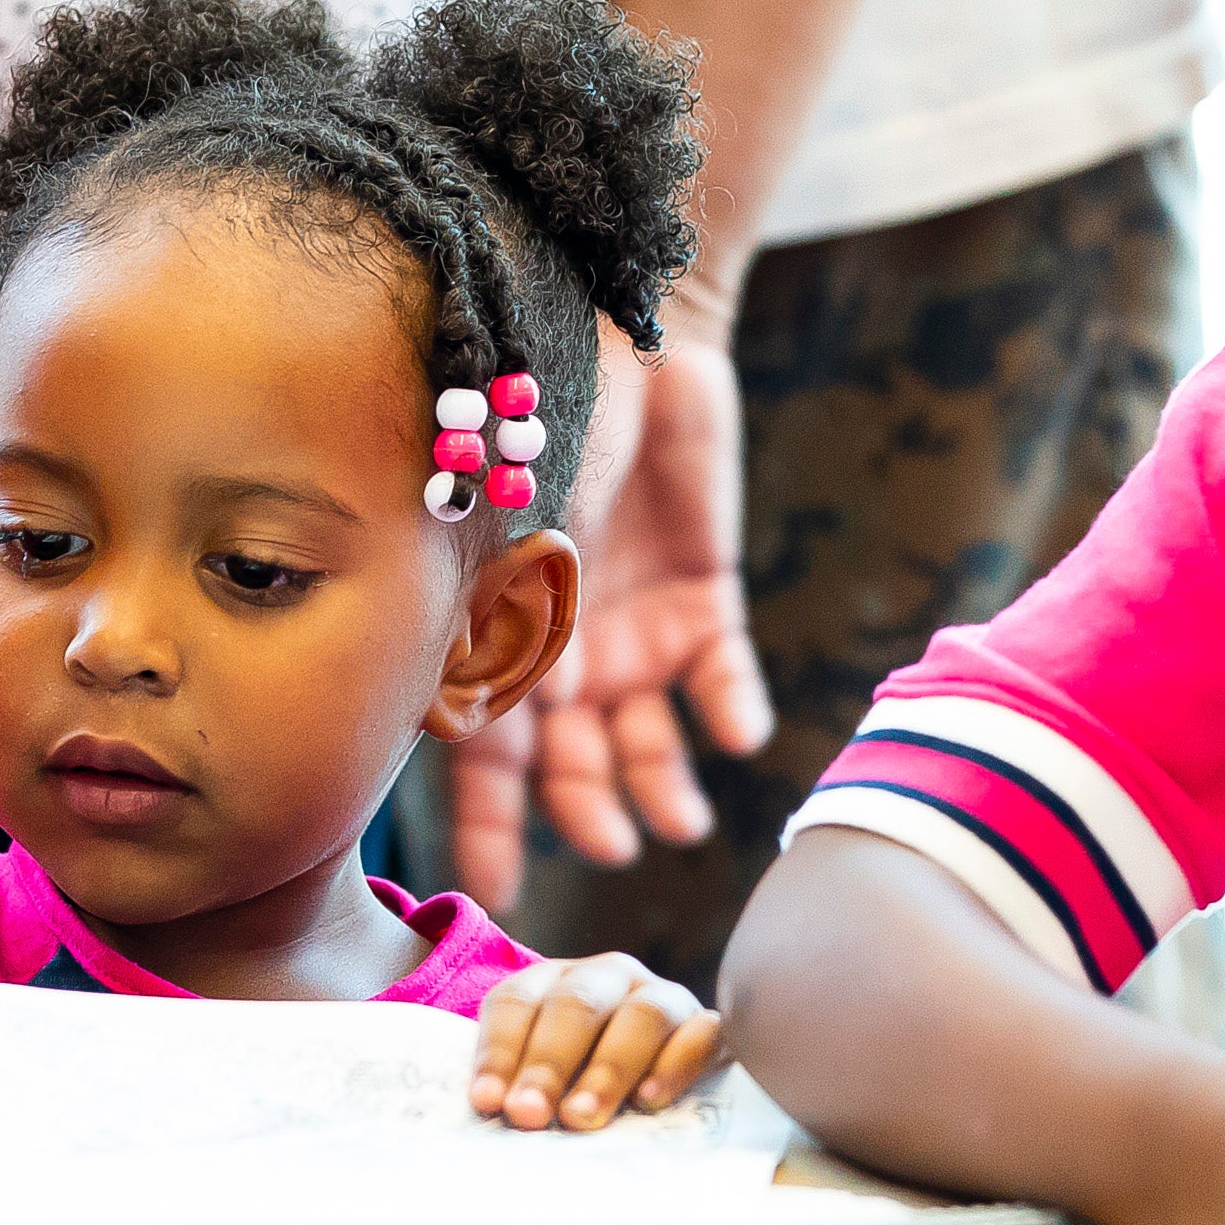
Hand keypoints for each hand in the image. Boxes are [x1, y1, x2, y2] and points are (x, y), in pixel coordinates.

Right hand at [444, 325, 761, 911]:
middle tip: (616, 850)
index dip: (491, 826)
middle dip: (589, 811)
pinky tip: (738, 731)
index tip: (497, 893)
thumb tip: (547, 707)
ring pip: (648, 734)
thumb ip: (530, 608)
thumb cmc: (542, 411)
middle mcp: (568, 646)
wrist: (627, 331)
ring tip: (684, 820)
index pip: (486, 753)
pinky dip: (732, 705)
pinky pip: (722, 672)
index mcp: (500, 633)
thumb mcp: (519, 509)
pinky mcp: (705, 598)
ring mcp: (636, 625)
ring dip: (661, 782)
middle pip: (573, 760)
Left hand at [467, 953, 723, 1131]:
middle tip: (529, 1115)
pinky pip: (701, 1034)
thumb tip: (496, 1122)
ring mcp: (662, 998)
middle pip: (576, 1006)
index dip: (499, 1052)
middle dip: (548, 1064)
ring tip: (581, 1117)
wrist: (650, 1072)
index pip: (516, 1003)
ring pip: (639, 1016)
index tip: (488, 1103)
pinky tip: (650, 1100)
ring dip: (607, 1069)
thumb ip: (517, 1089)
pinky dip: (675, 1064)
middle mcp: (608, 977)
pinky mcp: (706, 1027)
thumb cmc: (575, 1085)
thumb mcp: (538, 1075)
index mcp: (552, 981)